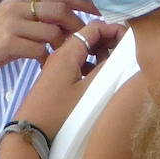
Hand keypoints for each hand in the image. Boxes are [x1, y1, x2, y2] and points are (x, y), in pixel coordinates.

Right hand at [0, 0, 97, 86]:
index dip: (82, 2)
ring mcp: (11, 23)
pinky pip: (39, 50)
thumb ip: (35, 18)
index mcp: (21, 0)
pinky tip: (44, 66)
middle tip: (87, 42)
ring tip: (65, 58)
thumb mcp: (13, 24)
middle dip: (78, 27)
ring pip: (52, 31)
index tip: (100, 12)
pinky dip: (47, 60)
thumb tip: (67, 20)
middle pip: (60, 10)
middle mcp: (16, 7)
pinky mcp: (7, 42)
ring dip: (63, 47)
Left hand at [13, 20, 126, 138]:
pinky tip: (100, 79)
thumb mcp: (88, 90)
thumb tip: (123, 54)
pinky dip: (92, 65)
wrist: (30, 130)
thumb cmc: (59, 111)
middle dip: (109, 41)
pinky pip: (78, 63)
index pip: (94, 27)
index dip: (114, 29)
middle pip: (89, 37)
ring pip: (84, 51)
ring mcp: (58, 66)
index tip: (129, 41)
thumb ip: (107, 69)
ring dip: (102, 54)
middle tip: (126, 53)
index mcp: (68, 52)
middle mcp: (61, 54)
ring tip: (116, 67)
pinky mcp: (56, 78)